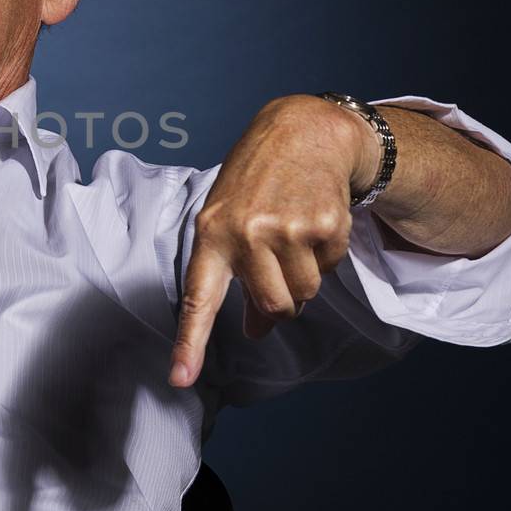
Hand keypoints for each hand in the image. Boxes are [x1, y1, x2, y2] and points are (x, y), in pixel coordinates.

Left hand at [168, 95, 380, 387]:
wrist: (302, 131)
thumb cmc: (256, 183)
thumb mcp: (229, 220)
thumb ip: (233, 274)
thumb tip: (257, 330)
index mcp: (211, 234)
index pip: (199, 299)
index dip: (189, 343)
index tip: (179, 379)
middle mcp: (246, 234)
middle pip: (274, 306)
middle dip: (281, 303)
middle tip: (279, 268)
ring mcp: (287, 230)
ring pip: (305, 293)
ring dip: (305, 276)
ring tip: (293, 233)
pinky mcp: (324, 226)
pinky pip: (330, 268)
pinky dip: (326, 254)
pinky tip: (313, 220)